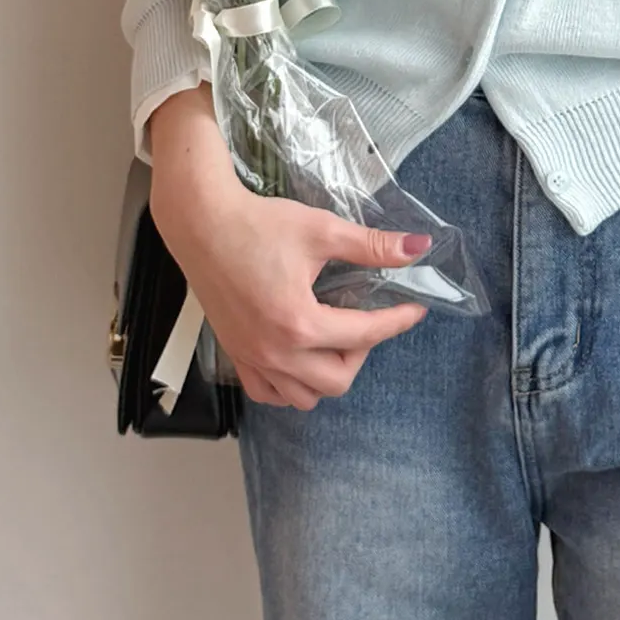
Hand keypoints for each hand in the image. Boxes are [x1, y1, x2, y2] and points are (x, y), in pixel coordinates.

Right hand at [154, 181, 431, 409]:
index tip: (414, 310)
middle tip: (364, 320)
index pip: (364, 335)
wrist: (202, 223)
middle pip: (337, 381)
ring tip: (334, 338)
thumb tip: (418, 247)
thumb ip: (371, 246)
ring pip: (304, 396)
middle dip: (362, 353)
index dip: (397, 322)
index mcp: (298, 322)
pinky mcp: (235, 353)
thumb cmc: (259, 224)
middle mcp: (274, 351)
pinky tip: (301, 356)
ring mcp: (251, 357)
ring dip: (328, 374)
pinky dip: (290, 385)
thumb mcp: (321, 231)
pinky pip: (268, 392)